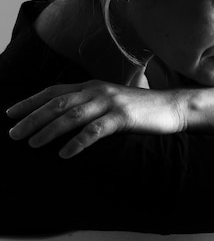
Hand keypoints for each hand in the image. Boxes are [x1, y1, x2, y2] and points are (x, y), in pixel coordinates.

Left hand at [7, 80, 184, 157]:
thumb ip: (90, 104)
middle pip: (57, 103)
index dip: (30, 101)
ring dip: (49, 130)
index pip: (54, 91)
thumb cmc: (139, 109)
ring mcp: (110, 103)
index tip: (10, 113)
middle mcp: (97, 91)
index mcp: (91, 86)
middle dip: (32, 118)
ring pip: (72, 115)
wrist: (171, 107)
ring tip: (32, 143)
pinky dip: (77, 142)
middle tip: (13, 133)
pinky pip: (94, 131)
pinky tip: (65, 154)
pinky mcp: (122, 117)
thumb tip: (64, 118)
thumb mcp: (111, 101)